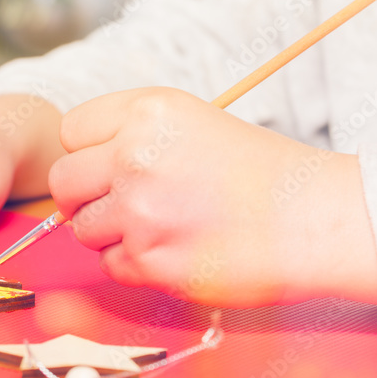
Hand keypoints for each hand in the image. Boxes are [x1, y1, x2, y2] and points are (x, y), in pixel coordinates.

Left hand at [48, 87, 376, 306]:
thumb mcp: (190, 122)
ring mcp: (139, 211)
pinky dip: (134, 264)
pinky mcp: (150, 260)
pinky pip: (110, 265)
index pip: (71, 131)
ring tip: (159, 226)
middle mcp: (136, 156)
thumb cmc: (256, 171)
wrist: (313, 219)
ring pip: (82, 229)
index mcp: (148, 112)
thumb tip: (77, 165)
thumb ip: (129, 134)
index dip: (87, 151)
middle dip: (83, 196)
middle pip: (63, 182)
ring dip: (110, 233)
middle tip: (118, 203)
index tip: (109, 163)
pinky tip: (173, 249)